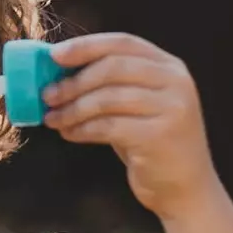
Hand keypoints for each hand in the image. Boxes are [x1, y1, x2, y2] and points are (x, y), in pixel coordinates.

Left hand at [42, 32, 221, 220]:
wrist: (185, 189)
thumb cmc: (150, 142)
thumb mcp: (136, 105)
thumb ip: (110, 84)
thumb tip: (57, 70)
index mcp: (169, 66)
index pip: (123, 42)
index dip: (86, 46)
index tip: (54, 55)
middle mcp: (175, 82)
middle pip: (113, 67)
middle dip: (74, 81)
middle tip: (47, 95)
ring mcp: (171, 108)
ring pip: (107, 98)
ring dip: (73, 109)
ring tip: (53, 119)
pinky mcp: (160, 136)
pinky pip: (109, 126)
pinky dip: (83, 129)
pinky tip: (69, 134)